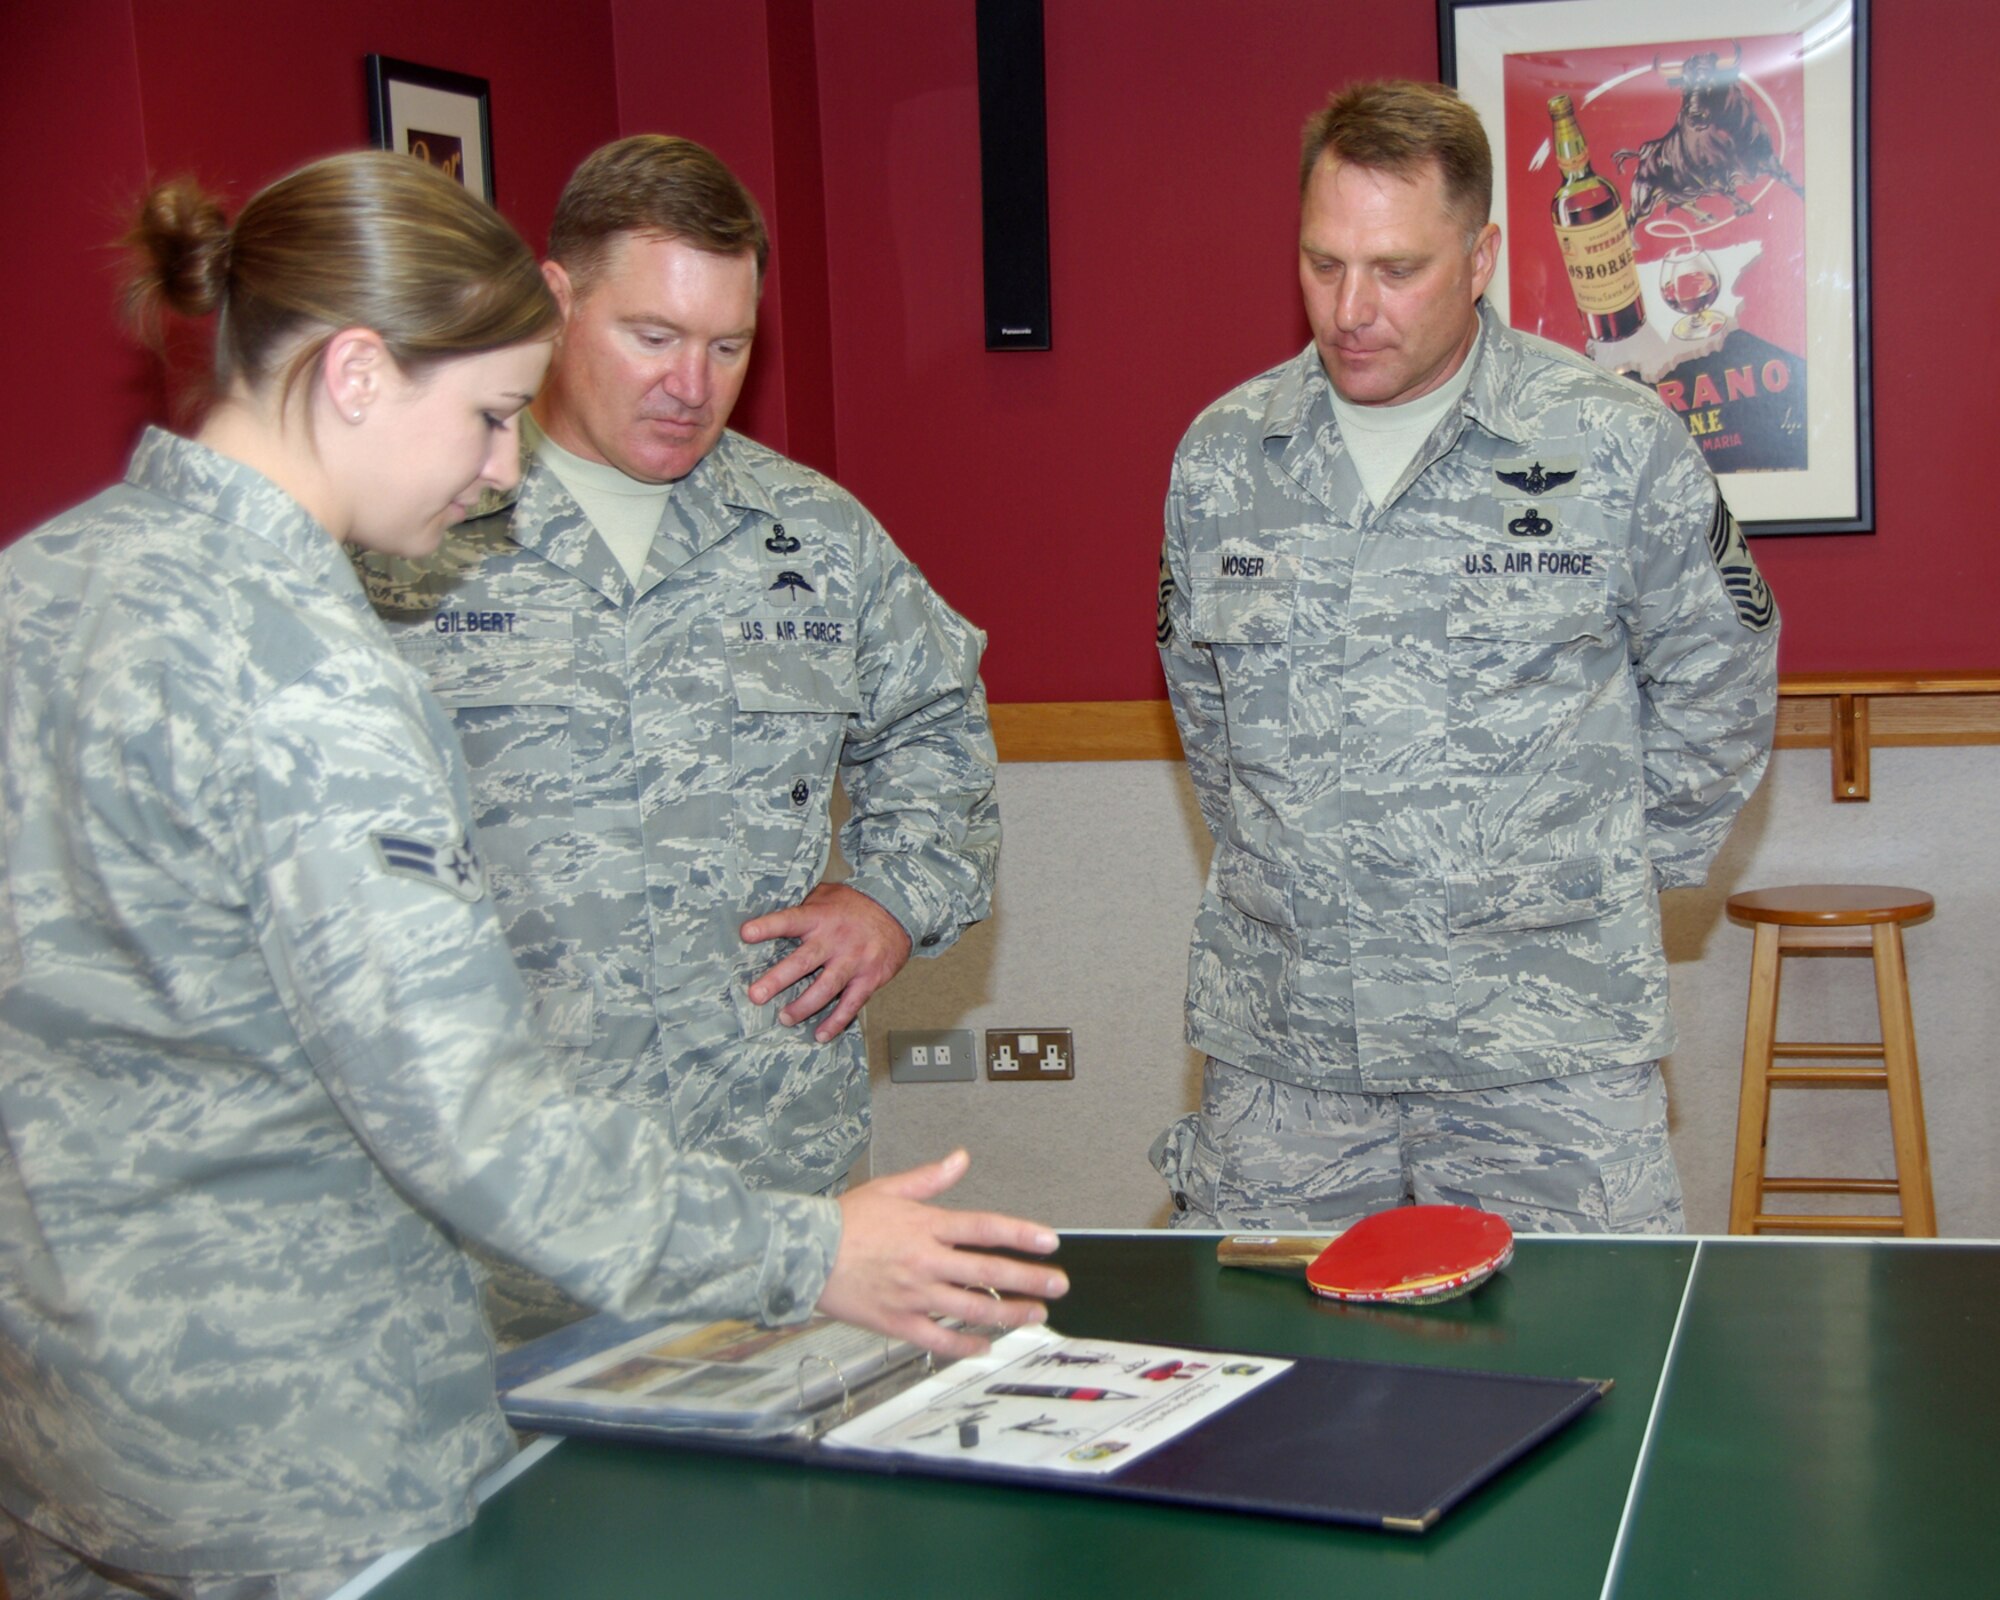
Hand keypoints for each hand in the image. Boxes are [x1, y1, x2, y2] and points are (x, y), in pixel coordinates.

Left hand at [741, 882, 913, 1040]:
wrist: (898, 909)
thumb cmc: (855, 904)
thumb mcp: (828, 894)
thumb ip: (804, 907)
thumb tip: (772, 920)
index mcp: (819, 916)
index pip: (790, 920)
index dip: (768, 926)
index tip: (746, 934)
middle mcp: (835, 939)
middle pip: (803, 961)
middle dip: (778, 979)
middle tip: (756, 995)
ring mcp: (853, 960)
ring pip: (826, 988)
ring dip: (803, 1006)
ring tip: (784, 1018)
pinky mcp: (868, 978)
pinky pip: (851, 1004)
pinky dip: (836, 1021)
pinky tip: (820, 1034)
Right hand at [818, 1149, 1068, 1359]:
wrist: (804, 1253)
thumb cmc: (844, 1221)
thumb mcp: (889, 1188)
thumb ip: (930, 1178)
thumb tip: (960, 1159)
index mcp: (926, 1226)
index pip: (985, 1228)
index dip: (1021, 1235)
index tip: (1049, 1242)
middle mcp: (926, 1261)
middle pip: (988, 1272)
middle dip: (1029, 1279)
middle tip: (1057, 1285)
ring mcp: (915, 1295)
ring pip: (972, 1308)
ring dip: (1009, 1313)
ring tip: (1034, 1314)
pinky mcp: (899, 1322)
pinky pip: (940, 1339)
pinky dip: (965, 1344)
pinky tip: (984, 1345)